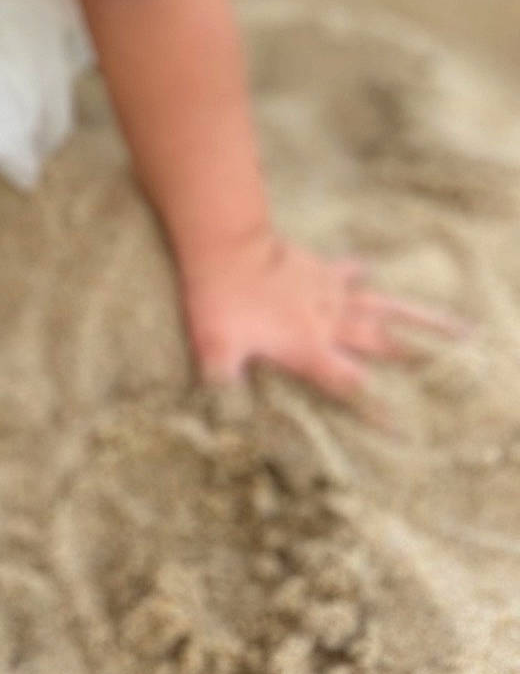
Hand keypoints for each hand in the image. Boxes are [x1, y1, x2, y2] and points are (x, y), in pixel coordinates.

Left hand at [180, 228, 462, 402]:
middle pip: (382, 345)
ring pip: (384, 307)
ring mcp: (328, 292)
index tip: (403, 428)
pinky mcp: (319, 269)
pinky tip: (371, 267)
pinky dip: (360, 270)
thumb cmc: (219, 302)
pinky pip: (347, 271)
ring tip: (458, 326)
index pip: (348, 386)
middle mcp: (329, 322)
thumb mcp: (214, 351)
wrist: (224, 245)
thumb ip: (222, 386)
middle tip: (453, 370)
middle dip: (416, 359)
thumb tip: (220, 423)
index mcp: (309, 349)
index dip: (374, 409)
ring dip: (421, 316)